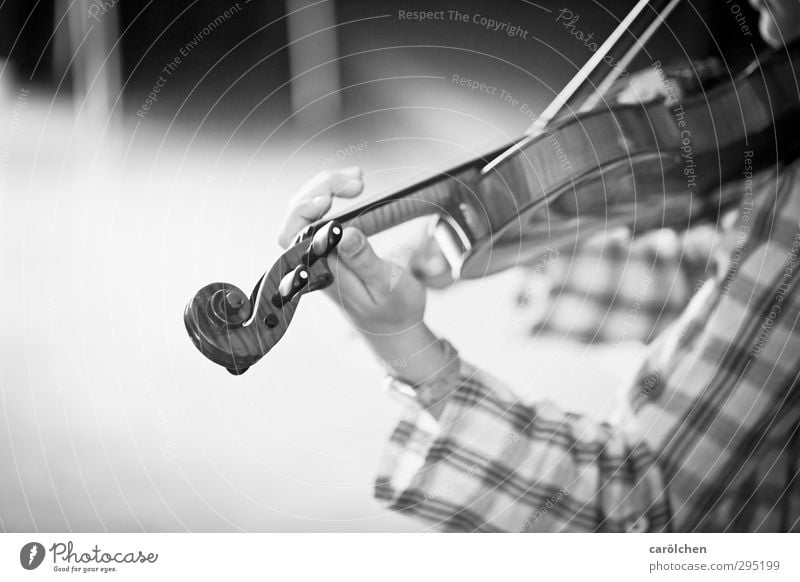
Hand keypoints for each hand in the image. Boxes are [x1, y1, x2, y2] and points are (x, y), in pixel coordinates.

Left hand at [278, 168, 446, 383]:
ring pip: (309, 210)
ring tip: (359, 180)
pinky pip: (321, 213)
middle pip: (298, 214)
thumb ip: (364, 261)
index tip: (330, 198)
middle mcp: (316, 260)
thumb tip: (344, 234)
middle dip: (323, 188)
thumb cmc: (394, 309)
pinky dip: (334, 193)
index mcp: (324, 271)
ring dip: (329, 187)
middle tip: (358, 180)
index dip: (304, 210)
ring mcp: (322, 251)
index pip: (294, 234)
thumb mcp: (387, 285)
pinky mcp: (332, 245)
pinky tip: (353, 188)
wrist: (395, 326)